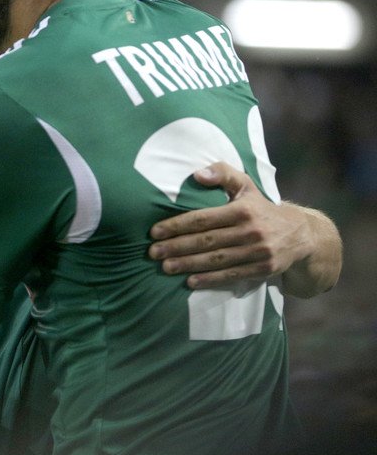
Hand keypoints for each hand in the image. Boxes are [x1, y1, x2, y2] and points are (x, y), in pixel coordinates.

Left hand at [148, 162, 310, 288]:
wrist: (301, 234)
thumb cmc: (261, 208)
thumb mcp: (246, 185)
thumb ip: (222, 174)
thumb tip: (197, 174)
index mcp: (242, 209)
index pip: (202, 218)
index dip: (177, 225)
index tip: (155, 231)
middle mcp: (250, 231)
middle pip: (206, 241)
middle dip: (176, 247)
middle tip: (153, 252)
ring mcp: (258, 252)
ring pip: (216, 259)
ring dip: (188, 264)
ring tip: (165, 267)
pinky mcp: (263, 269)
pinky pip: (232, 275)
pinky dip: (210, 279)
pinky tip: (190, 281)